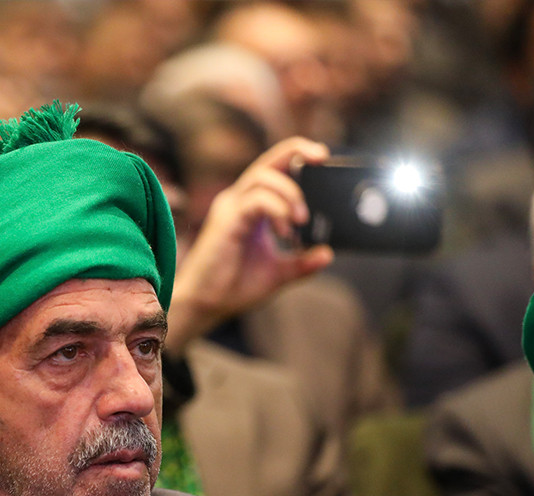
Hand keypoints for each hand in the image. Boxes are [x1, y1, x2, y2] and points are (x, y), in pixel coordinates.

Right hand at [165, 137, 333, 355]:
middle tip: (323, 159)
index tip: (323, 159)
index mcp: (250, 206)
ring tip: (301, 220)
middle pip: (269, 160)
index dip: (298, 156)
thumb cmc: (233, 287)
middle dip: (298, 150)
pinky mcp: (227, 220)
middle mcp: (238, 200)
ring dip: (290, 192)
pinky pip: (256, 199)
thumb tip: (327, 253)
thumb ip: (302, 262)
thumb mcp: (278, 273)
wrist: (205, 306)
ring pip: (264, 176)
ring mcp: (231, 208)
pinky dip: (277, 209)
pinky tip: (285, 230)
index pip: (275, 168)